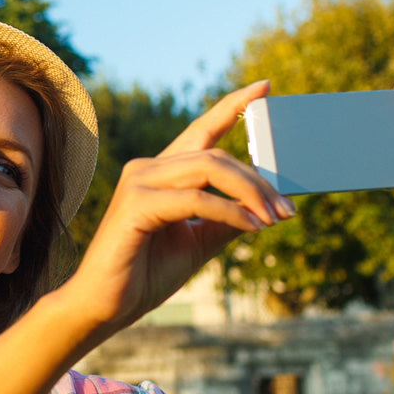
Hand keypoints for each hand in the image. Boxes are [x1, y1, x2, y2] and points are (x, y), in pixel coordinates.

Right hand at [58, 81, 289, 338]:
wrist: (106, 306)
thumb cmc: (146, 273)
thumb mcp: (198, 242)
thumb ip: (226, 219)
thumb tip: (266, 207)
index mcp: (161, 172)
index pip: (201, 130)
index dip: (233, 106)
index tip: (264, 87)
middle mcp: (147, 168)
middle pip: (215, 155)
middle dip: (258, 180)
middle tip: (287, 209)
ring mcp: (139, 182)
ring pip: (208, 169)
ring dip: (249, 192)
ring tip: (275, 218)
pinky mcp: (136, 204)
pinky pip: (195, 199)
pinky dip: (229, 212)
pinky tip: (251, 228)